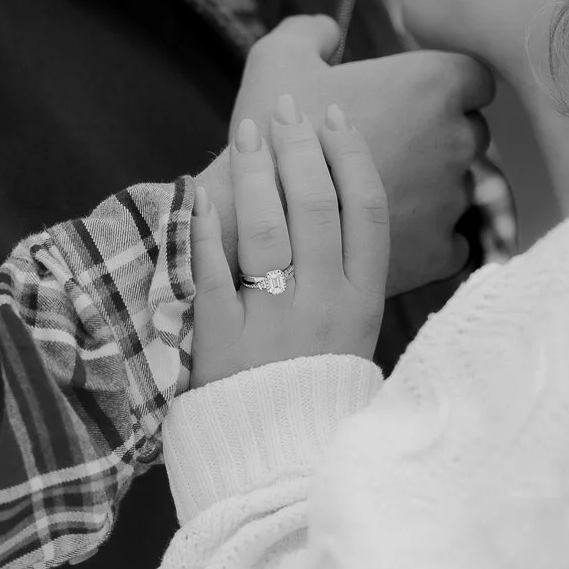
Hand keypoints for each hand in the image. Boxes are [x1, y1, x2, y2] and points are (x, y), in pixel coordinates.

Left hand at [189, 95, 388, 389]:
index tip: (335, 118)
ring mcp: (271, 321)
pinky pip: (212, 271)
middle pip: (316, 208)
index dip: (351, 157)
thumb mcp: (355, 336)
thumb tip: (339, 201)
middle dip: (300, 147)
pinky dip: (207, 227)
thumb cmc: (317, 391)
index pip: (366, 212)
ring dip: (257, 171)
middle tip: (286, 108)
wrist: (280, 460)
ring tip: (248, 131)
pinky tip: (202, 191)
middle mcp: (322, 305)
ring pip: (268, 228)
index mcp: (362, 303)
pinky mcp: (222, 339)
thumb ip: (349, 276)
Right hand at [230, 16, 494, 296]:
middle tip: (388, 150)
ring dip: (432, 191)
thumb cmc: (268, 134)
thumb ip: (312, 32)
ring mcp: (451, 201)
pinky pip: (455, 243)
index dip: (444, 90)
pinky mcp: (438, 254)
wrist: (253, 225)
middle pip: (471, 135)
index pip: (475, 80)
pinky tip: (396, 236)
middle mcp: (456, 141)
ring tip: (380, 196)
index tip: (409, 103)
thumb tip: (331, 32)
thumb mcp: (277, 58)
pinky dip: (432, 241)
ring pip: (461, 191)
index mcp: (432, 85)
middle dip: (439, 140)